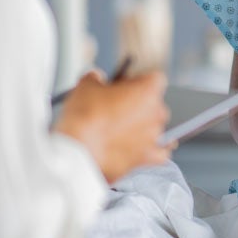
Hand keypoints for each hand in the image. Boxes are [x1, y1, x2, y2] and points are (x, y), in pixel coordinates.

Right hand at [53, 70, 170, 183]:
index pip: (154, 79)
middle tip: (119, 110)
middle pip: (155, 104)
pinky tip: (142, 149)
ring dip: (144, 128)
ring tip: (123, 131)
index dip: (138, 81)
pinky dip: (152, 151)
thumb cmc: (84, 117)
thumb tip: (97, 78)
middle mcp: (157, 113)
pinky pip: (160, 153)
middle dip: (140, 106)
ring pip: (157, 128)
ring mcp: (154, 137)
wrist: (78, 152)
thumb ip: (97, 78)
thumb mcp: (86, 85)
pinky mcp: (147, 159)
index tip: (125, 86)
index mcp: (148, 90)